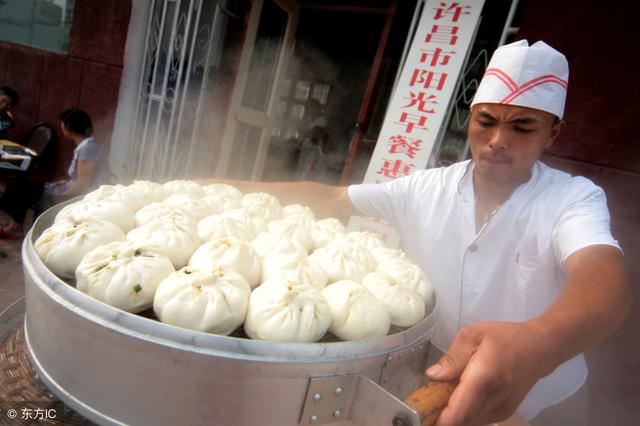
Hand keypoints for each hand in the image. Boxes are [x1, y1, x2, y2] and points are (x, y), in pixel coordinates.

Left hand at [427, 321, 550, 425]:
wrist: (541, 349)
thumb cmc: (505, 338)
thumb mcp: (474, 335)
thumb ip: (453, 358)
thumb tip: (433, 376)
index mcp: (484, 379)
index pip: (458, 412)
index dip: (437, 419)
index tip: (422, 412)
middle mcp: (493, 400)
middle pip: (460, 421)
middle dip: (440, 415)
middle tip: (428, 400)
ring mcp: (501, 410)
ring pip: (468, 422)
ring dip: (452, 414)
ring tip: (442, 396)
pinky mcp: (504, 413)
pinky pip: (477, 419)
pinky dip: (464, 413)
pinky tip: (459, 397)